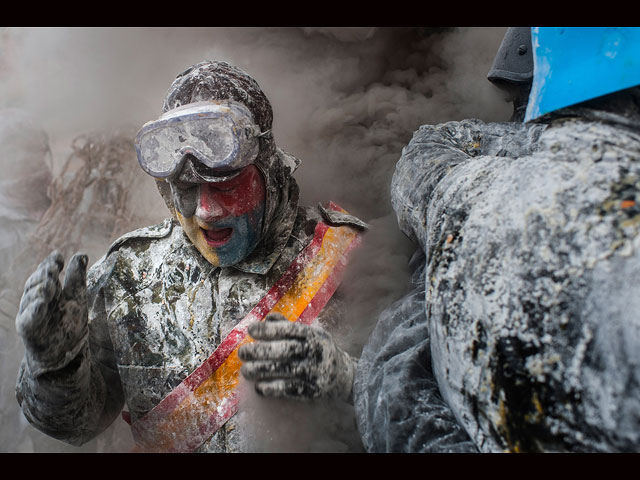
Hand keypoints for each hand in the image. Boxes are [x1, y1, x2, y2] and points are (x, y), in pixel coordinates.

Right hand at [16, 251, 88, 374]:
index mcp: (47, 290)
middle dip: (44, 273)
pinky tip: (41, 303)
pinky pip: (29, 318)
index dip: (50, 264)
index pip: (45, 272)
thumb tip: (81, 254)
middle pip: (36, 282)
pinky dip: (34, 309)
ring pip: (30, 297)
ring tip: (51, 283)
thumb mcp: (76, 295)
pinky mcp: (28, 329)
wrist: (68, 351)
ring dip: (40, 288)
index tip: (59, 256)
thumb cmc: (70, 322)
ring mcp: (29, 313)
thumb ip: (77, 276)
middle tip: (54, 267)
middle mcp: (35, 300)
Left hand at [238, 313, 356, 402]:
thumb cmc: (319, 350)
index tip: (251, 330)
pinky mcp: (313, 390)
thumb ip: (288, 326)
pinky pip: (290, 389)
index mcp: (313, 335)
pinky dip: (273, 388)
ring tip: (246, 370)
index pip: (289, 330)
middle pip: (285, 350)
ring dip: (262, 371)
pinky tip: (259, 387)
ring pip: (285, 370)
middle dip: (261, 351)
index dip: (269, 329)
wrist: (343, 376)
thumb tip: (267, 317)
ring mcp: (315, 372)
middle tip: (243, 352)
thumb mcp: (310, 334)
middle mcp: (315, 352)